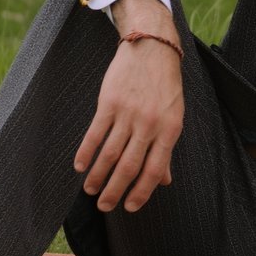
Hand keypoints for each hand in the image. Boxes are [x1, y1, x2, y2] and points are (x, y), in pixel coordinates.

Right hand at [74, 0, 184, 213]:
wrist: (152, 49)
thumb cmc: (165, 86)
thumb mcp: (174, 116)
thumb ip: (166, 149)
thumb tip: (164, 180)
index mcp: (170, 130)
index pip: (155, 170)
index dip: (142, 192)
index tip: (130, 207)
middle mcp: (149, 124)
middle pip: (129, 166)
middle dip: (116, 191)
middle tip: (105, 206)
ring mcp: (128, 114)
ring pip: (110, 154)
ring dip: (98, 177)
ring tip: (90, 191)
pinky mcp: (109, 103)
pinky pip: (95, 134)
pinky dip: (86, 153)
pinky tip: (81, 167)